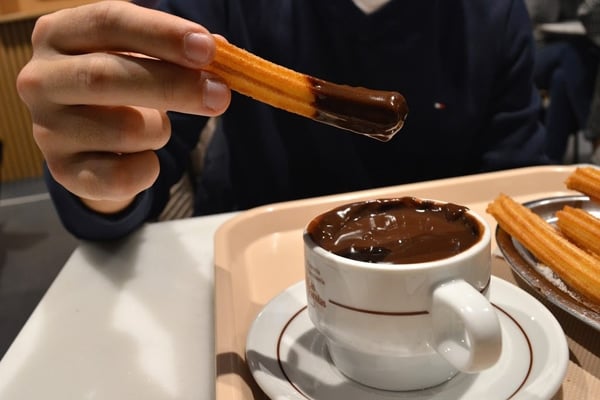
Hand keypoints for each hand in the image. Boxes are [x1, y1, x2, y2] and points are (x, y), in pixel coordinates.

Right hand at [17, 1, 230, 213]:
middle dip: (174, 86)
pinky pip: (122, 175)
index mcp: (58, 34)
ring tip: (158, 128)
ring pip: (123, 130)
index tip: (208, 48)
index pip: (108, 22)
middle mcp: (41, 79)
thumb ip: (179, 54)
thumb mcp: (143, 59)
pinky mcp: (63, 171)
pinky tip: (145, 158)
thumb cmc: (120, 88)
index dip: (162, 33)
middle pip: (106, 75)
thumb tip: (222, 54)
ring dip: (160, 131)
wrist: (89, 141)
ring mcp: (47, 128)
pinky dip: (149, 169)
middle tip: (221, 95)